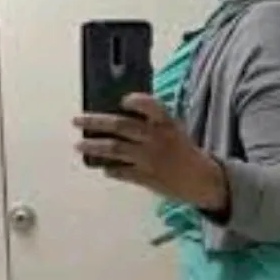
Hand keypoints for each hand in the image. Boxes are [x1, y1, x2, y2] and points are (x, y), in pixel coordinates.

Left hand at [73, 94, 227, 211]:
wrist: (201, 180)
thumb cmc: (182, 150)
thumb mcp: (173, 130)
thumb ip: (151, 121)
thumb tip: (118, 113)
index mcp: (167, 124)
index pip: (150, 105)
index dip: (135, 101)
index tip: (121, 99)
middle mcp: (156, 139)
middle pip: (121, 126)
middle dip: (95, 121)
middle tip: (78, 120)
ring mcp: (150, 159)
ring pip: (114, 149)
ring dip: (94, 145)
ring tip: (79, 144)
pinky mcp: (146, 178)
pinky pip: (121, 172)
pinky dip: (109, 168)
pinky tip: (103, 166)